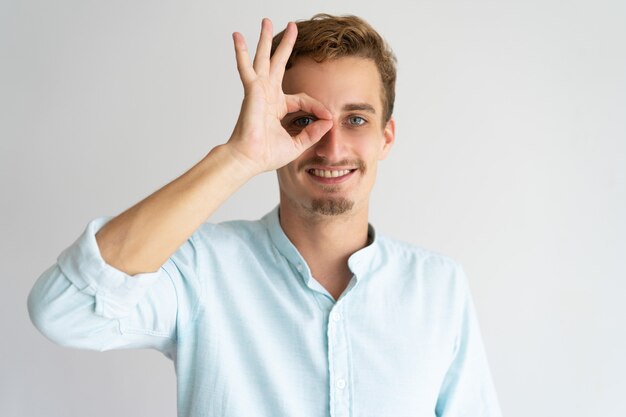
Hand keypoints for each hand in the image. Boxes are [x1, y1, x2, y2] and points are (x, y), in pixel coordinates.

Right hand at [226, 18, 332, 174]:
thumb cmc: (266, 155)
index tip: (328, 117)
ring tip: (266, 21)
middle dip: (286, 46)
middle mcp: (267, 96)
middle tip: (293, 27)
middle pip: (279, 64)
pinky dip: (241, 51)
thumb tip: (329, 121)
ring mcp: (259, 91)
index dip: (317, 107)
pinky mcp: (252, 90)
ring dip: (265, 40)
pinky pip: (245, 66)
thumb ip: (313, 133)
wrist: (250, 159)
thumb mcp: (297, 144)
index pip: (303, 99)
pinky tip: (237, 36)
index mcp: (277, 108)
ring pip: (263, 58)